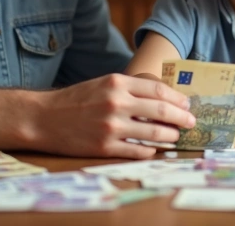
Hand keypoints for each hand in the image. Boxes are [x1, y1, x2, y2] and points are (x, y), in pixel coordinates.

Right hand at [30, 74, 195, 158]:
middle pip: (161, 111)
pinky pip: (137, 150)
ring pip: (153, 133)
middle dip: (181, 118)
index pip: (158, 90)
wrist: (43, 118)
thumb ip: (130, 88)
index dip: (177, 99)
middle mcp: (116, 103)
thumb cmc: (75, 100)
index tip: (187, 104)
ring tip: (176, 136)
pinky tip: (153, 149)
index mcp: (117, 83)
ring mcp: (111, 126)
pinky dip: (149, 150)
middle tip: (191, 122)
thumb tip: (161, 97)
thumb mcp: (103, 83)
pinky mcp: (104, 147)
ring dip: (169, 136)